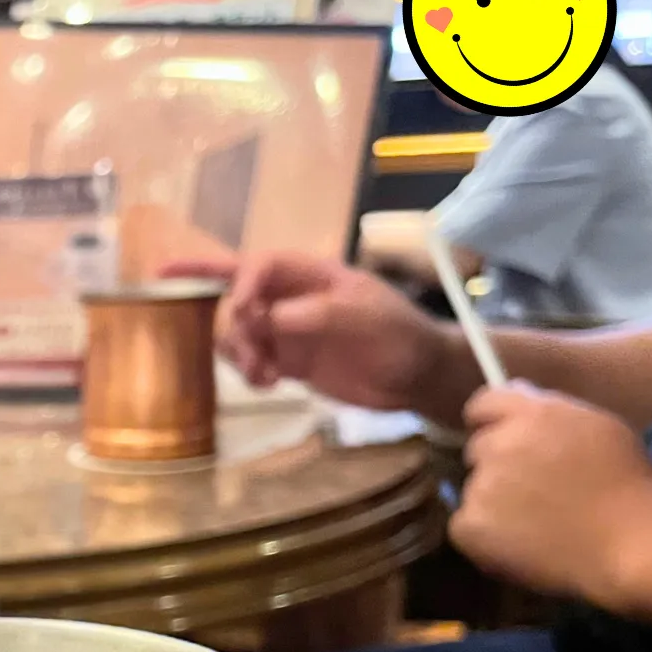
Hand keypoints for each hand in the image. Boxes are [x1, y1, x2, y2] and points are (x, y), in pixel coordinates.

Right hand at [163, 252, 462, 419]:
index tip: (243, 310)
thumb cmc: (398, 335)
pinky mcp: (289, 362)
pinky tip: (269, 385)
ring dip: (240, 354)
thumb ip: (314, 313)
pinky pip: (252, 362)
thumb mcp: (362, 316)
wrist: (417, 377)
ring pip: (240, 333)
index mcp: (312, 276)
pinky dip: (250, 374)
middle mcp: (292, 299)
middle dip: (234, 323)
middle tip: (251, 353)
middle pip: (238, 297)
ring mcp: (288, 332)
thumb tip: (265, 317)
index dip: (243, 282)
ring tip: (263, 376)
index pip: (261, 266)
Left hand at [453, 383, 651, 608]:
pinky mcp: (471, 526)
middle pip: (478, 448)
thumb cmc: (630, 485)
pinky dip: (484, 536)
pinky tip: (520, 544)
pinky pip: (464, 525)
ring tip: (536, 522)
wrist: (633, 544)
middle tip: (533, 490)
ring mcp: (482, 486)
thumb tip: (517, 397)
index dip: (492, 422)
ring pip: (473, 487)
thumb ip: (550, 411)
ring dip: (493, 501)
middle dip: (497, 464)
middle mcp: (500, 444)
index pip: (483, 403)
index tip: (503, 437)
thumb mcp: (597, 426)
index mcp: (532, 413)